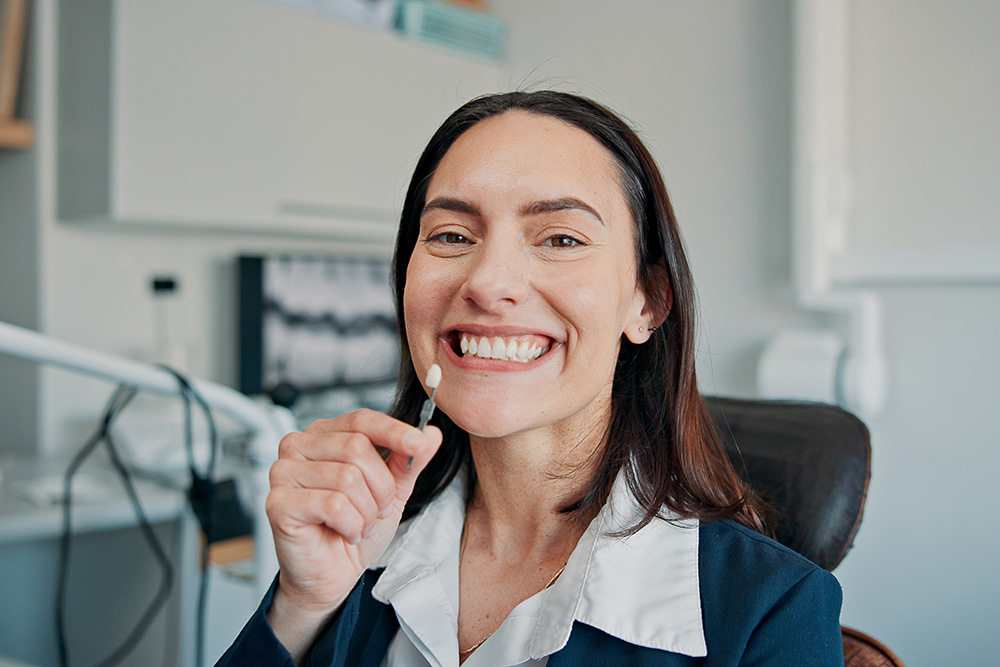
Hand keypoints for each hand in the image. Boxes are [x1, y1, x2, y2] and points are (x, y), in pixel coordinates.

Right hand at [263, 409, 441, 657]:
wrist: (331, 574)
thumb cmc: (353, 528)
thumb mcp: (392, 491)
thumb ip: (409, 461)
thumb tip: (430, 434)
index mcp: (324, 435)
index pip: (361, 420)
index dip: (393, 431)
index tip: (419, 443)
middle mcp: (298, 447)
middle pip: (357, 448)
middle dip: (381, 487)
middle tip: (379, 511)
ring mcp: (283, 473)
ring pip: (347, 478)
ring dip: (366, 511)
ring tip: (360, 524)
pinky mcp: (277, 502)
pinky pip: (333, 505)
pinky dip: (350, 525)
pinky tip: (345, 533)